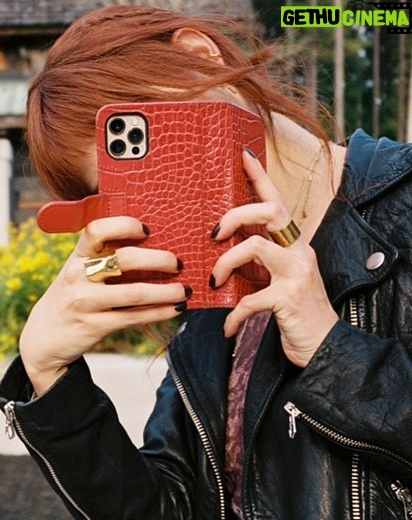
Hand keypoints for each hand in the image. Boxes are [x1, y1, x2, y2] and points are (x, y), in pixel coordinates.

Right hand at [20, 215, 187, 393]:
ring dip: (166, 291)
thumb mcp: (76, 275)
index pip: (97, 230)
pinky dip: (159, 313)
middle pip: (125, 259)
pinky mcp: (94, 327)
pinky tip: (175, 309)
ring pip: (135, 293)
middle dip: (159, 260)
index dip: (124, 225)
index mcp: (75, 257)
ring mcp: (85, 302)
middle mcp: (78, 276)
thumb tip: (152, 247)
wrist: (41, 340)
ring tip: (184, 290)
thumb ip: (101, 261)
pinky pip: (134, 318)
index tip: (147, 230)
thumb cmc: (68, 300)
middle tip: (178, 263)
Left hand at [210, 149, 337, 366]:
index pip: (276, 203)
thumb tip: (218, 255)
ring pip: (255, 246)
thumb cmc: (292, 314)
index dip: (260, 178)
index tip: (242, 156)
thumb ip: (254, 265)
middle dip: (236, 215)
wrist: (322, 347)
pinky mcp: (288, 298)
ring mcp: (296, 273)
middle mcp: (299, 252)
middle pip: (270, 212)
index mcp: (293, 245)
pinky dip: (233, 316)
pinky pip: (249, 299)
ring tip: (213, 281)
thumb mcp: (273, 282)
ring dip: (225, 263)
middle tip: (214, 234)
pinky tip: (228, 329)